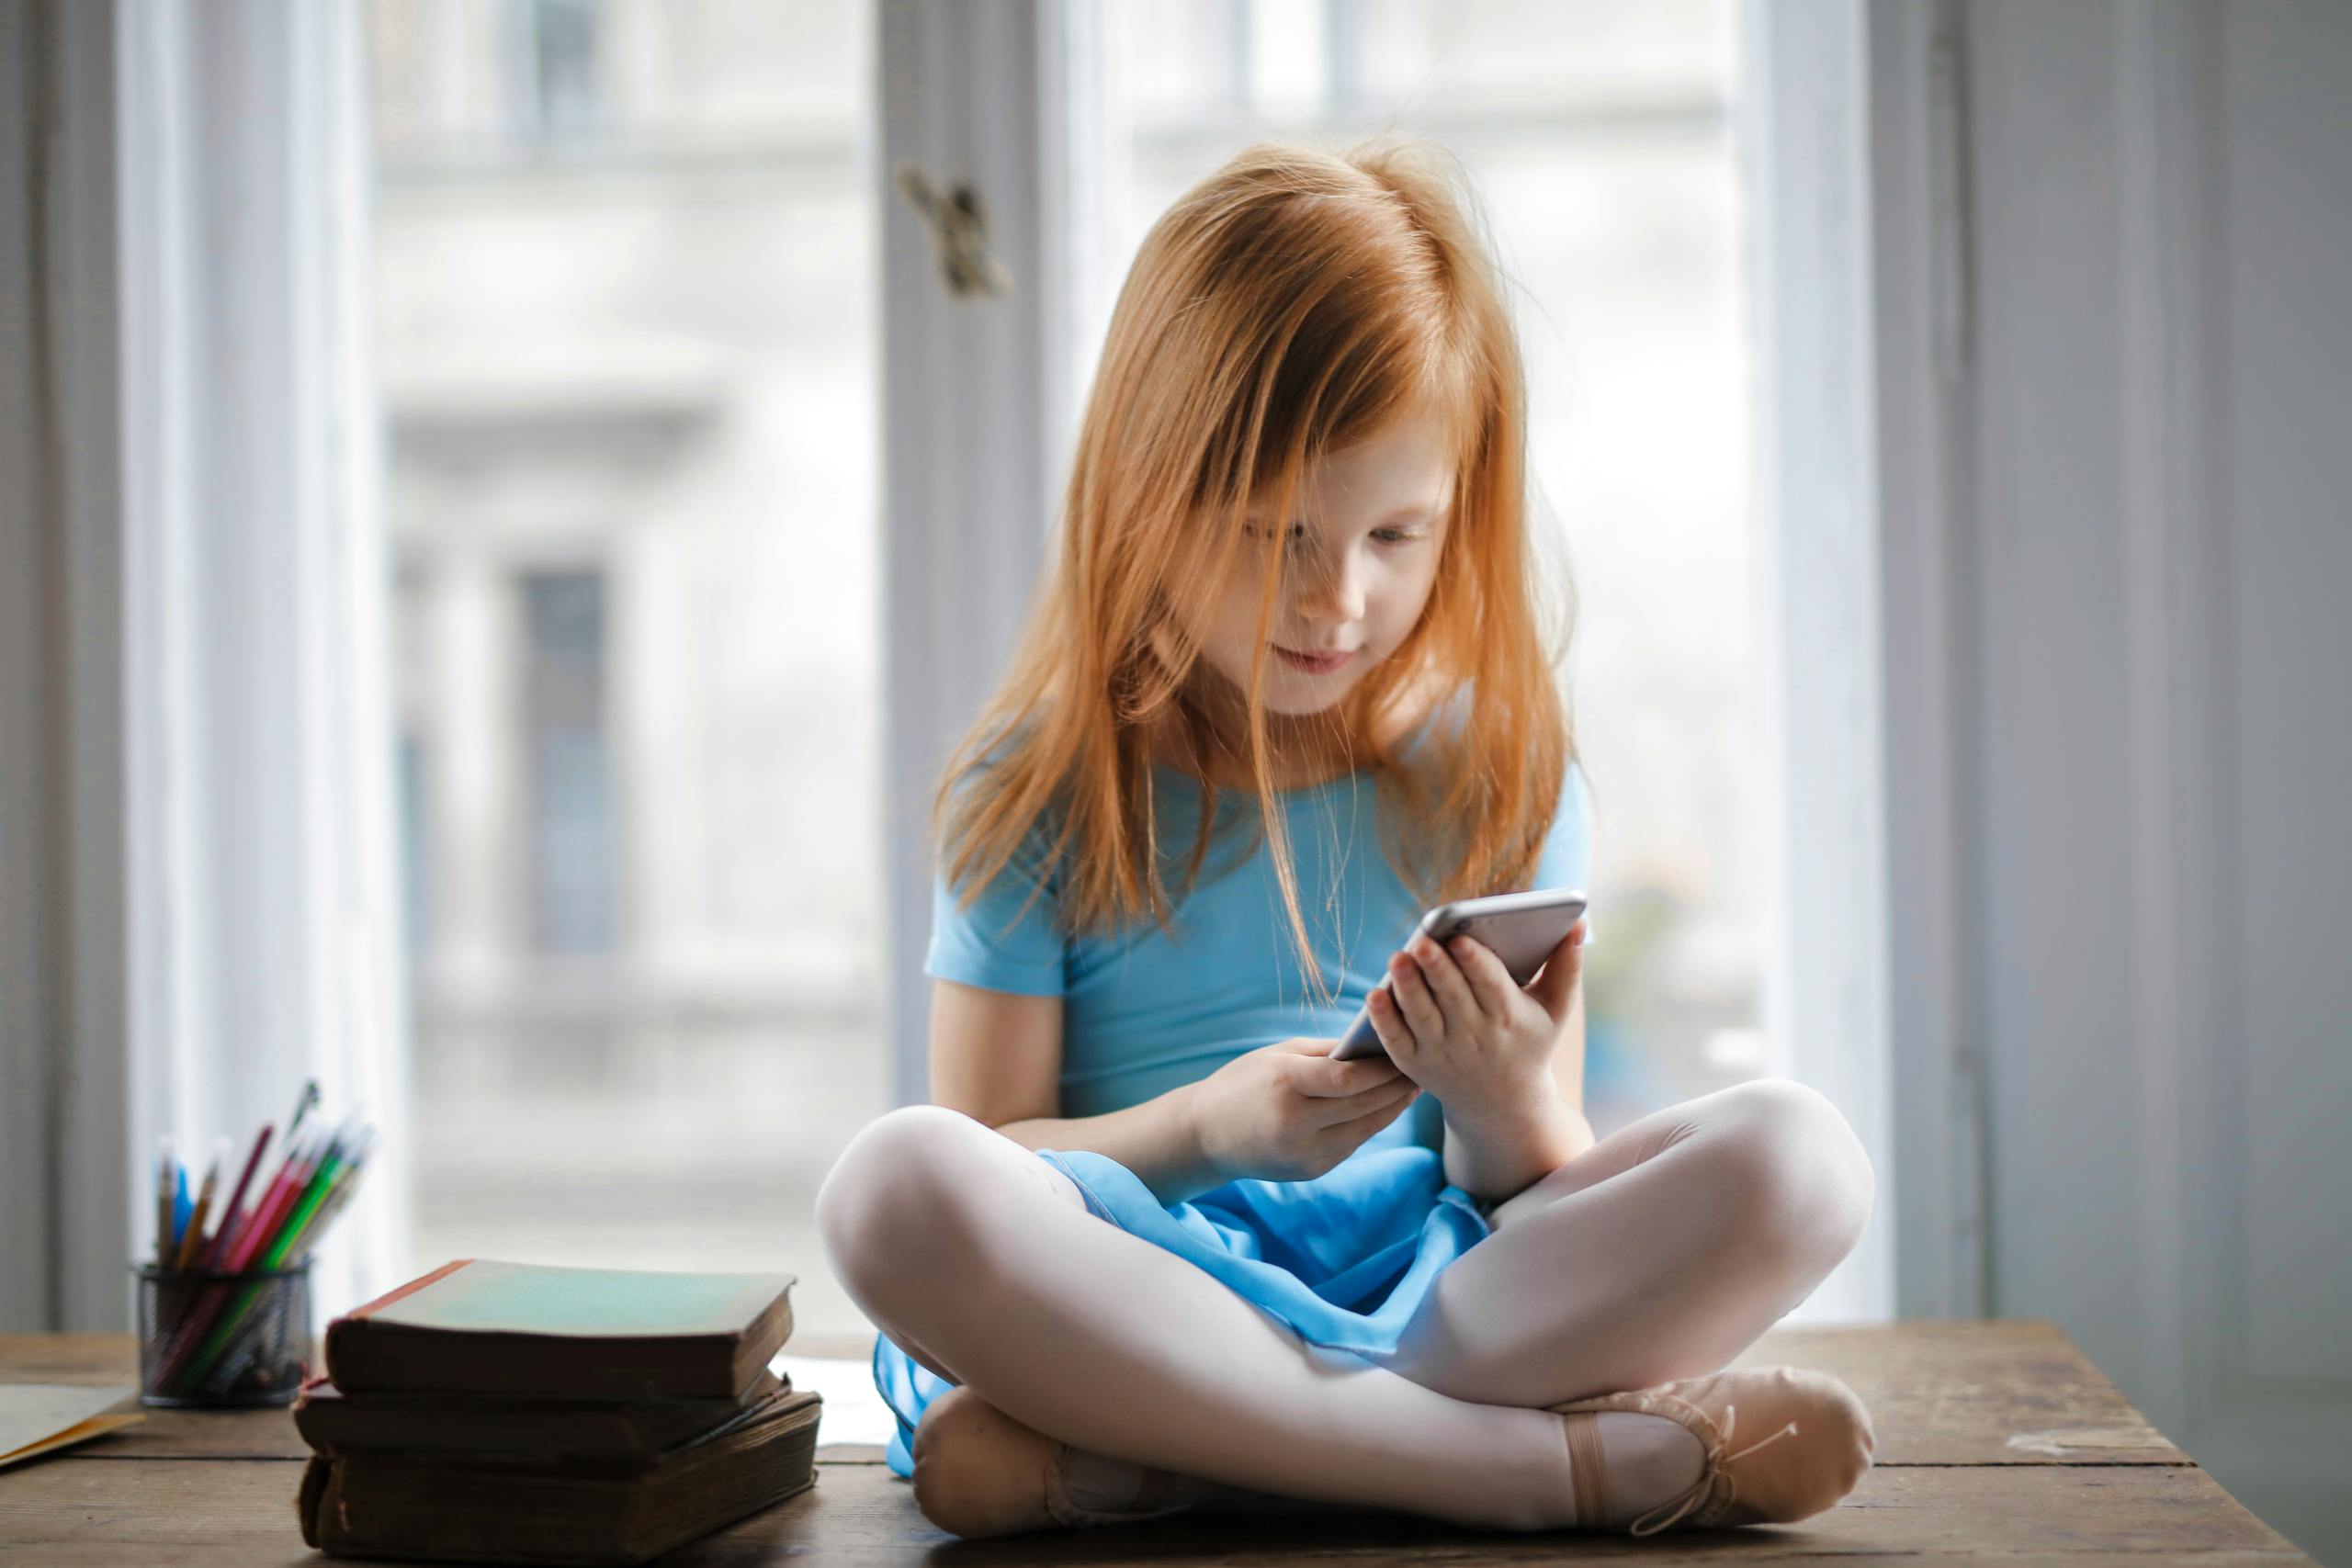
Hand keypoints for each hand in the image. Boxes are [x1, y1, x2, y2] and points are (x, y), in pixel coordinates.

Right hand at [1185, 1038, 1420, 1185]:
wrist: (1206, 1135)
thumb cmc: (1244, 1083)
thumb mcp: (1277, 1055)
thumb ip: (1326, 1053)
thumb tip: (1374, 1046)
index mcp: (1284, 1084)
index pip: (1347, 1078)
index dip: (1382, 1068)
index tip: (1403, 1052)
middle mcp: (1294, 1123)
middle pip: (1363, 1105)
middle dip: (1396, 1087)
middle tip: (1419, 1067)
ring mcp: (1303, 1153)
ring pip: (1365, 1129)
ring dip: (1392, 1108)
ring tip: (1410, 1087)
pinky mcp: (1310, 1170)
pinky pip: (1351, 1144)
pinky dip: (1370, 1124)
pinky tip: (1384, 1108)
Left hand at [1364, 918, 1587, 1126]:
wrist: (1502, 1103)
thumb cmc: (1528, 1042)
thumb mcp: (1555, 1010)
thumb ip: (1567, 967)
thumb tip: (1580, 924)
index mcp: (1508, 1017)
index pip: (1490, 986)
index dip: (1475, 963)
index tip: (1462, 939)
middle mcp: (1474, 1037)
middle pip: (1452, 998)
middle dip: (1438, 970)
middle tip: (1423, 942)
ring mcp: (1442, 1053)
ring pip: (1422, 1016)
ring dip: (1408, 988)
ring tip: (1398, 958)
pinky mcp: (1415, 1064)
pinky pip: (1396, 1040)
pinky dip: (1384, 1019)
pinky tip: (1375, 994)